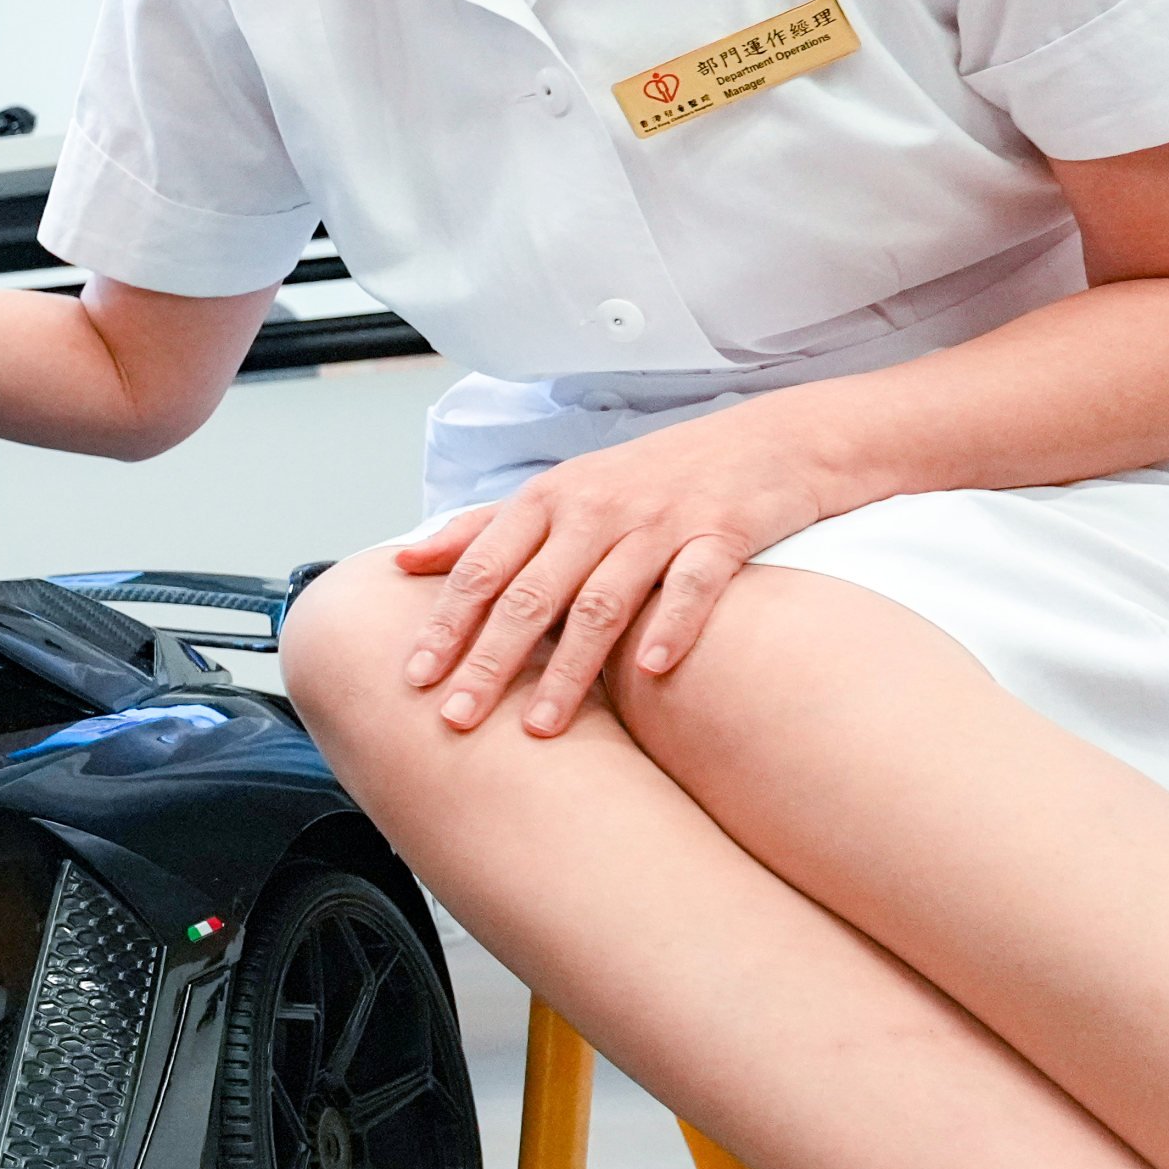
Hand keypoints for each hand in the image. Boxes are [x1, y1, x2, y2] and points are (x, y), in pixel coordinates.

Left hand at [391, 399, 838, 736]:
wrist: (765, 441)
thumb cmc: (645, 478)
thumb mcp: (557, 492)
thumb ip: (481, 530)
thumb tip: (403, 563)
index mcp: (546, 500)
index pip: (481, 569)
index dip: (445, 624)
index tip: (413, 678)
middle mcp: (595, 509)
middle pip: (531, 594)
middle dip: (490, 660)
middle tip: (457, 718)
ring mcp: (659, 521)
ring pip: (603, 601)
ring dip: (568, 668)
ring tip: (540, 727)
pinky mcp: (722, 532)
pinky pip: (694, 583)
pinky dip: (672, 624)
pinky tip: (650, 669)